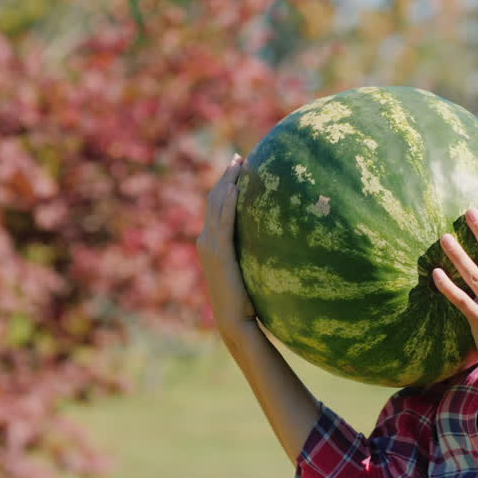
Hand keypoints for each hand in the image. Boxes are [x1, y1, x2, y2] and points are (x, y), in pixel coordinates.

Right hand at [197, 154, 257, 339]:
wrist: (234, 319)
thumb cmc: (244, 300)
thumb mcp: (246, 269)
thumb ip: (250, 252)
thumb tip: (271, 240)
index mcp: (210, 242)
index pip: (215, 206)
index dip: (224, 185)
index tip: (237, 168)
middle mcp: (205, 240)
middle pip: (214, 199)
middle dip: (226, 176)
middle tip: (239, 157)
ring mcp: (210, 245)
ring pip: (217, 205)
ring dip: (228, 182)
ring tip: (239, 164)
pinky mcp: (219, 252)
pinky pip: (224, 221)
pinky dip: (229, 202)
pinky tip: (237, 187)